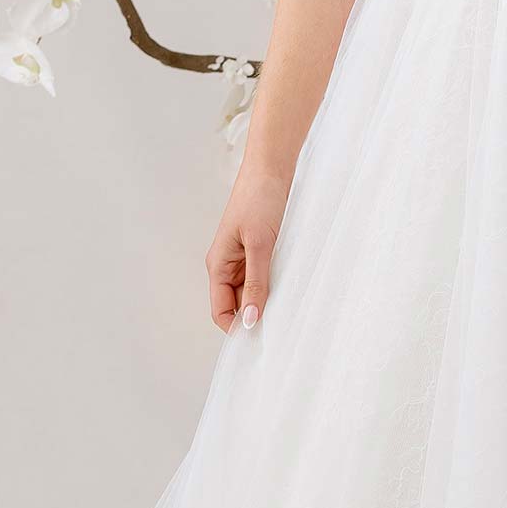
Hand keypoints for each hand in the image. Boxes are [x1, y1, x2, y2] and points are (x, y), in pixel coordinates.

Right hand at [205, 166, 290, 333]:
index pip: (220, 311)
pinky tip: (289, 287)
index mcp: (217, 264)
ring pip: (250, 292)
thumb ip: (256, 283)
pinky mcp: (257, 249)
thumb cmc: (260, 199)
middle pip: (235, 305)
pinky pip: (262, 276)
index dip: (236, 328)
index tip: (260, 340)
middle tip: (280, 327)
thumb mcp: (260, 245)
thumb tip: (249, 319)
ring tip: (287, 307)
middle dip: (252, 317)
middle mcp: (226, 264)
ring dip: (265, 301)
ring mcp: (242, 257)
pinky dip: (273, 285)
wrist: (271, 167)